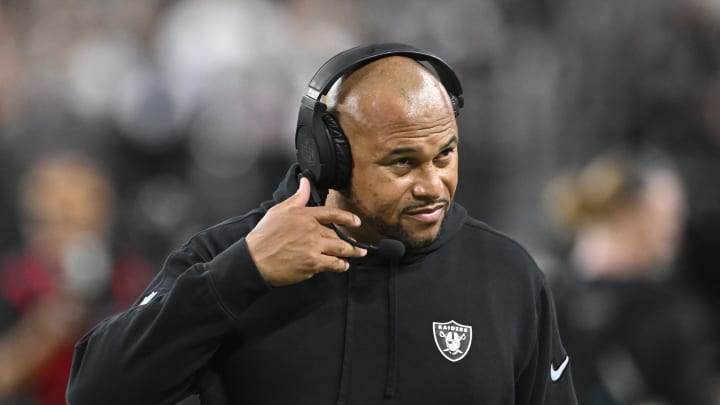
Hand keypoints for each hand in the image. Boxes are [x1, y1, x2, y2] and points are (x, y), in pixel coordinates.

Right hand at [246, 177, 366, 285]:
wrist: (255, 259)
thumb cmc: (264, 236)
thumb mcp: (279, 211)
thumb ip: (297, 197)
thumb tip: (305, 182)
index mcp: (305, 216)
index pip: (331, 214)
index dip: (347, 218)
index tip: (357, 222)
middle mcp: (312, 231)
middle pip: (338, 235)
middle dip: (351, 242)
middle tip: (360, 246)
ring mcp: (314, 248)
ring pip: (340, 250)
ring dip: (351, 253)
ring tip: (357, 254)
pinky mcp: (313, 264)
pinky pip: (332, 264)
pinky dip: (340, 266)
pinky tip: (342, 266)